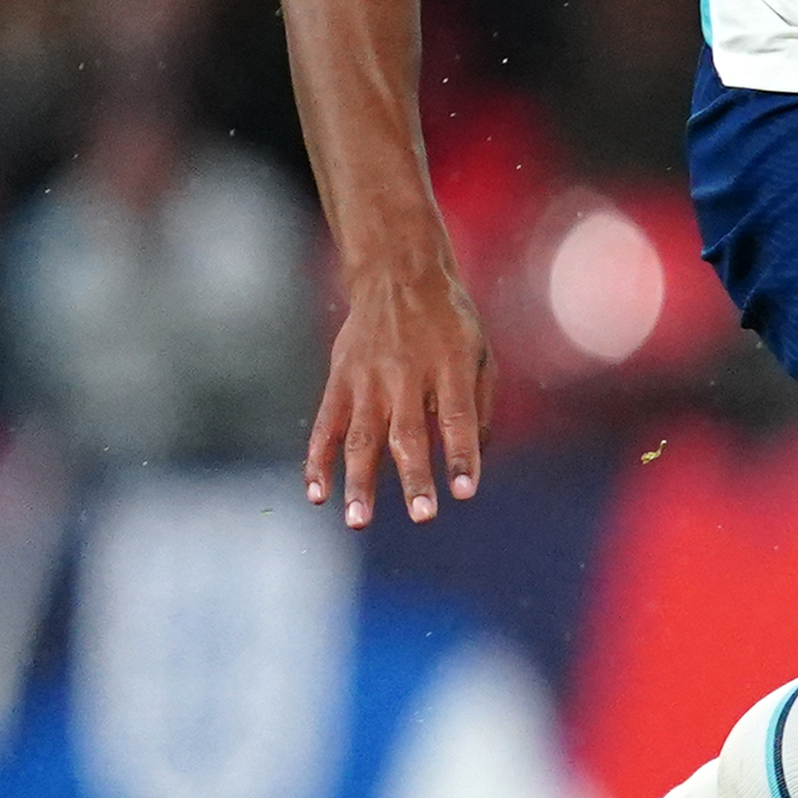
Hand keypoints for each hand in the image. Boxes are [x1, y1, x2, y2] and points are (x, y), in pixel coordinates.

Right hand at [304, 251, 490, 527]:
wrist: (398, 277)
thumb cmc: (450, 324)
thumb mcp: (480, 352)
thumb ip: (478, 405)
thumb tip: (476, 457)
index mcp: (450, 366)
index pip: (457, 417)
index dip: (461, 455)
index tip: (465, 492)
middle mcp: (406, 375)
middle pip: (408, 434)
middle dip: (415, 479)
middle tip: (422, 516)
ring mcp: (367, 379)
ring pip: (361, 438)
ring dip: (360, 482)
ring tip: (359, 521)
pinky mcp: (339, 381)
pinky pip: (325, 426)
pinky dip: (318, 461)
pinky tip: (317, 493)